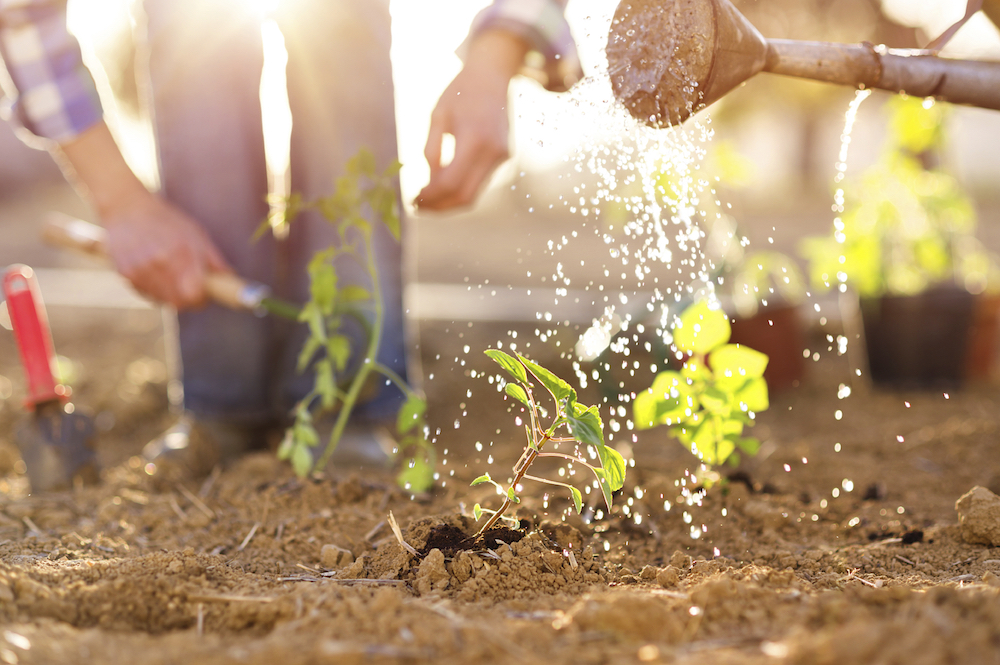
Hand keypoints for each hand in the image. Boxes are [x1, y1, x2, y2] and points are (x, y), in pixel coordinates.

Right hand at [102, 193, 230, 308]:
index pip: (195, 294)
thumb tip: (230, 277)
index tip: (206, 294)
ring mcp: (140, 270)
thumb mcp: (195, 233)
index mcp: (181, 252)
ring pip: (163, 301)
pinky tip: (157, 273)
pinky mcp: (126, 274)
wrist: (126, 208)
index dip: (203, 298)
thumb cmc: (167, 220)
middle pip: (179, 302)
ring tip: (173, 276)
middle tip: (193, 290)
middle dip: (189, 300)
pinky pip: (147, 294)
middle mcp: (159, 263)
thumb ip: (214, 259)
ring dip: (172, 295)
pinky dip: (156, 290)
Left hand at [416, 30, 529, 210]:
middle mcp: (493, 152)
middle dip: (439, 207)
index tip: (413, 199)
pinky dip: (459, 190)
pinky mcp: (504, 158)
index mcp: (474, 138)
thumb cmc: (460, 92)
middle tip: (417, 207)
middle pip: (464, 196)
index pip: (450, 182)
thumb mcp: (438, 115)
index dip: (429, 196)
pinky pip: (479, 183)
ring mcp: (502, 157)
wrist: (493, 76)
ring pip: (473, 195)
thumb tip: (429, 183)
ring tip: (426, 200)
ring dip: (448, 203)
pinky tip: (442, 187)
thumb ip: (432, 150)